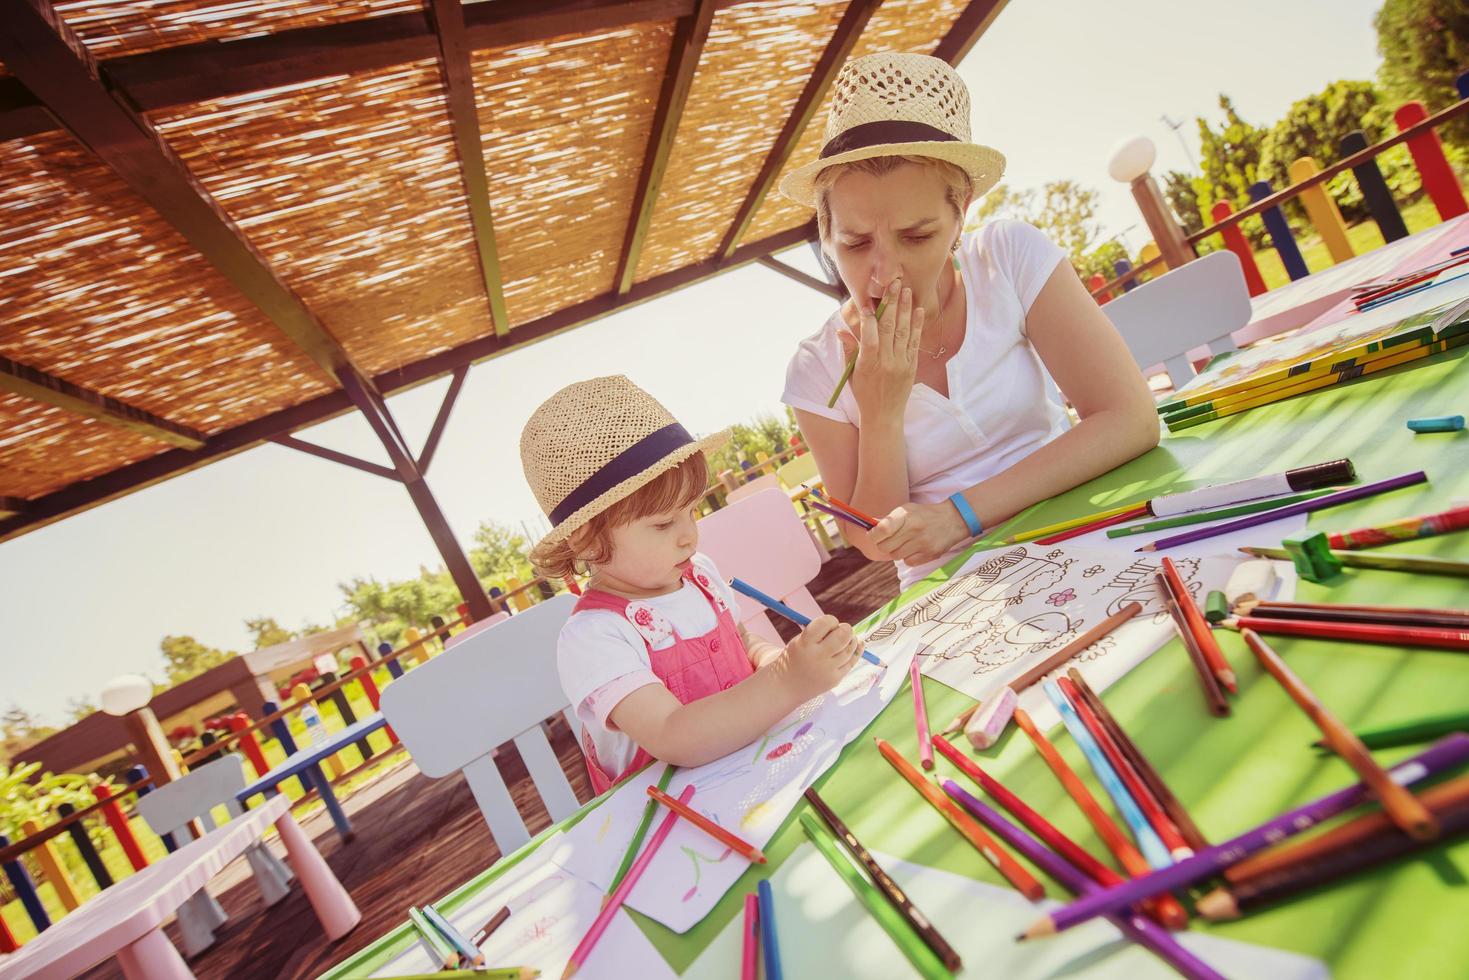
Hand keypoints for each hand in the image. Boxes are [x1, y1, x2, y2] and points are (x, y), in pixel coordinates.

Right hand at [780, 615, 860, 696]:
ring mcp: (826, 670)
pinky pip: (851, 662)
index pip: (825, 623)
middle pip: (842, 636)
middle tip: (844, 629)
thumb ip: (821, 633)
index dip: (831, 620)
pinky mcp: (834, 680)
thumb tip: (849, 628)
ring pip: (849, 650)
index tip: (830, 623)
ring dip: (851, 640)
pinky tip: (858, 644)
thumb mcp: (801, 641)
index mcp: (804, 643)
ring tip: (845, 639)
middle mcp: (816, 657)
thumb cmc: (797, 656)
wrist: (786, 686)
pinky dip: (856, 651)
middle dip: (846, 629)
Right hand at [837, 279, 924, 423]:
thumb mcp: (852, 374)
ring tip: (907, 290)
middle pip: (889, 327)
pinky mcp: (912, 366)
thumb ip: (849, 350)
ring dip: (905, 309)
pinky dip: (916, 325)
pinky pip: (914, 342)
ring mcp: (901, 363)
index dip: (868, 318)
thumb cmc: (864, 394)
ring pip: (903, 331)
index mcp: (868, 364)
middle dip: (891, 304)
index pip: (869, 335)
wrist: (884, 416)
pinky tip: (918, 310)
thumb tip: (841, 330)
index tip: (867, 302)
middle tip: (894, 284)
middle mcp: (886, 362)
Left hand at [868, 500, 969, 564]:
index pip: (882, 529)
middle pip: (884, 547)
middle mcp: (913, 529)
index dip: (873, 535)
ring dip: (896, 551)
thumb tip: (869, 528)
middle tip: (890, 540)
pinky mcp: (930, 554)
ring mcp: (922, 543)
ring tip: (905, 542)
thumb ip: (888, 520)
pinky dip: (908, 557)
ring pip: (895, 556)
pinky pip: (908, 562)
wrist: (952, 520)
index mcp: (905, 515)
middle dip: (883, 544)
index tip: (873, 535)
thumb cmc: (924, 515)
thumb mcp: (906, 510)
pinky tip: (915, 548)